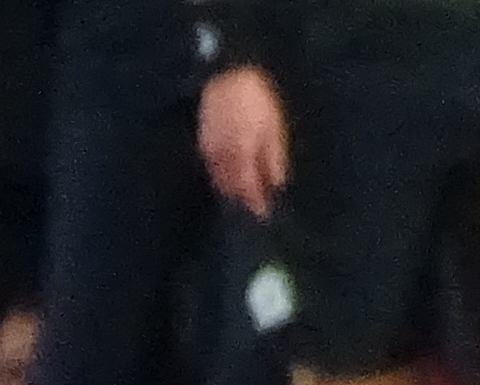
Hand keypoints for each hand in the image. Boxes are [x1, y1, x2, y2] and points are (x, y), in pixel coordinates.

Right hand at [197, 67, 288, 215]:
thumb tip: (276, 183)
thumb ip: (273, 157)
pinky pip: (213, 169)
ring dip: (231, 192)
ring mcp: (210, 151)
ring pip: (219, 181)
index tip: (264, 214)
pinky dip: (221, 178)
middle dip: (242, 201)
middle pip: (231, 189)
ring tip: (242, 199)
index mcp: (243, 152)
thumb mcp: (273, 126)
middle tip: (253, 210)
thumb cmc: (257, 99)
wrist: (228, 75)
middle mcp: (223, 157)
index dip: (255, 203)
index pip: (248, 188)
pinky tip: (230, 178)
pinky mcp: (203, 144)